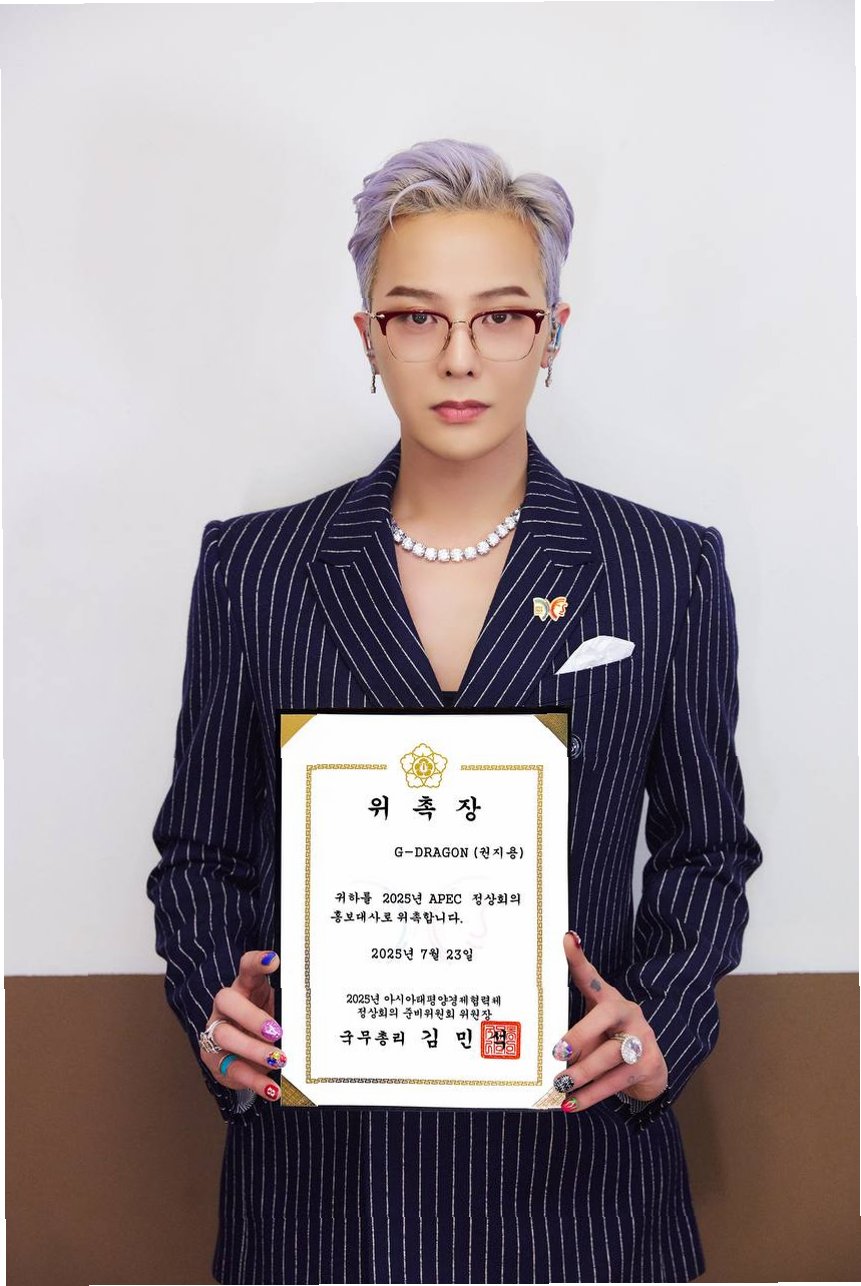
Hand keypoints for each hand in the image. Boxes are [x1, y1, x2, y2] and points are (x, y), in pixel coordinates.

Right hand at [199, 949, 284, 1102]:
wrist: (242, 1055)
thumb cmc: (266, 1025)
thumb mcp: (277, 1011)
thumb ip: (288, 1007)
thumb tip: (321, 1008)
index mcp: (245, 987)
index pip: (246, 968)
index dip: (257, 962)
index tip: (274, 961)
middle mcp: (226, 1007)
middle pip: (227, 1001)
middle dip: (251, 1016)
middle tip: (277, 1031)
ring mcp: (216, 1032)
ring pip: (226, 1036)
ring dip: (254, 1049)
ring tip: (280, 1060)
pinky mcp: (215, 1060)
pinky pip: (232, 1069)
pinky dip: (254, 1080)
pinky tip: (272, 1088)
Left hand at [552, 931, 667, 1111]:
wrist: (651, 1069)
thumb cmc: (609, 1043)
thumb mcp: (592, 1028)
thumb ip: (572, 1028)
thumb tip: (542, 1045)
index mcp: (611, 999)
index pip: (592, 977)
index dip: (579, 959)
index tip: (567, 940)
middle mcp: (629, 1013)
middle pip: (605, 1017)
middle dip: (580, 1035)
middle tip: (558, 1051)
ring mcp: (642, 1039)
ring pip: (610, 1056)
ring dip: (583, 1073)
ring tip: (560, 1084)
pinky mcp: (648, 1065)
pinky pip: (615, 1082)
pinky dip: (591, 1095)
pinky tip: (572, 1104)